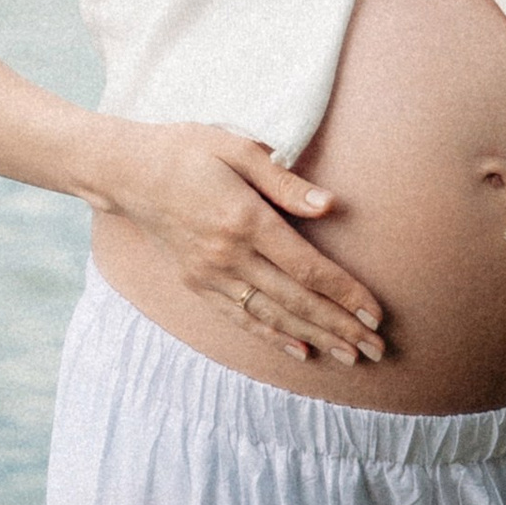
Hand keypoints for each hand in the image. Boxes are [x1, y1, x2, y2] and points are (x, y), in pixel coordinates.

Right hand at [97, 122, 386, 364]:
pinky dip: (272, 337)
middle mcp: (229, 255)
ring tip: (350, 356)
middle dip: (340, 326)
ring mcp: (211, 275)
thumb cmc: (189, 149)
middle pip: (295, 300)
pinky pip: (240, 318)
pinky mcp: (198, 285)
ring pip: (272, 316)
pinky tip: (300, 350)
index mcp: (245, 219)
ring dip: (315, 337)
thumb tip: (329, 205)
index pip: (306, 266)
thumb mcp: (238, 148)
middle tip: (377, 348)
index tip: (374, 311)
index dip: (344, 292)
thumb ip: (285, 181)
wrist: (129, 172)